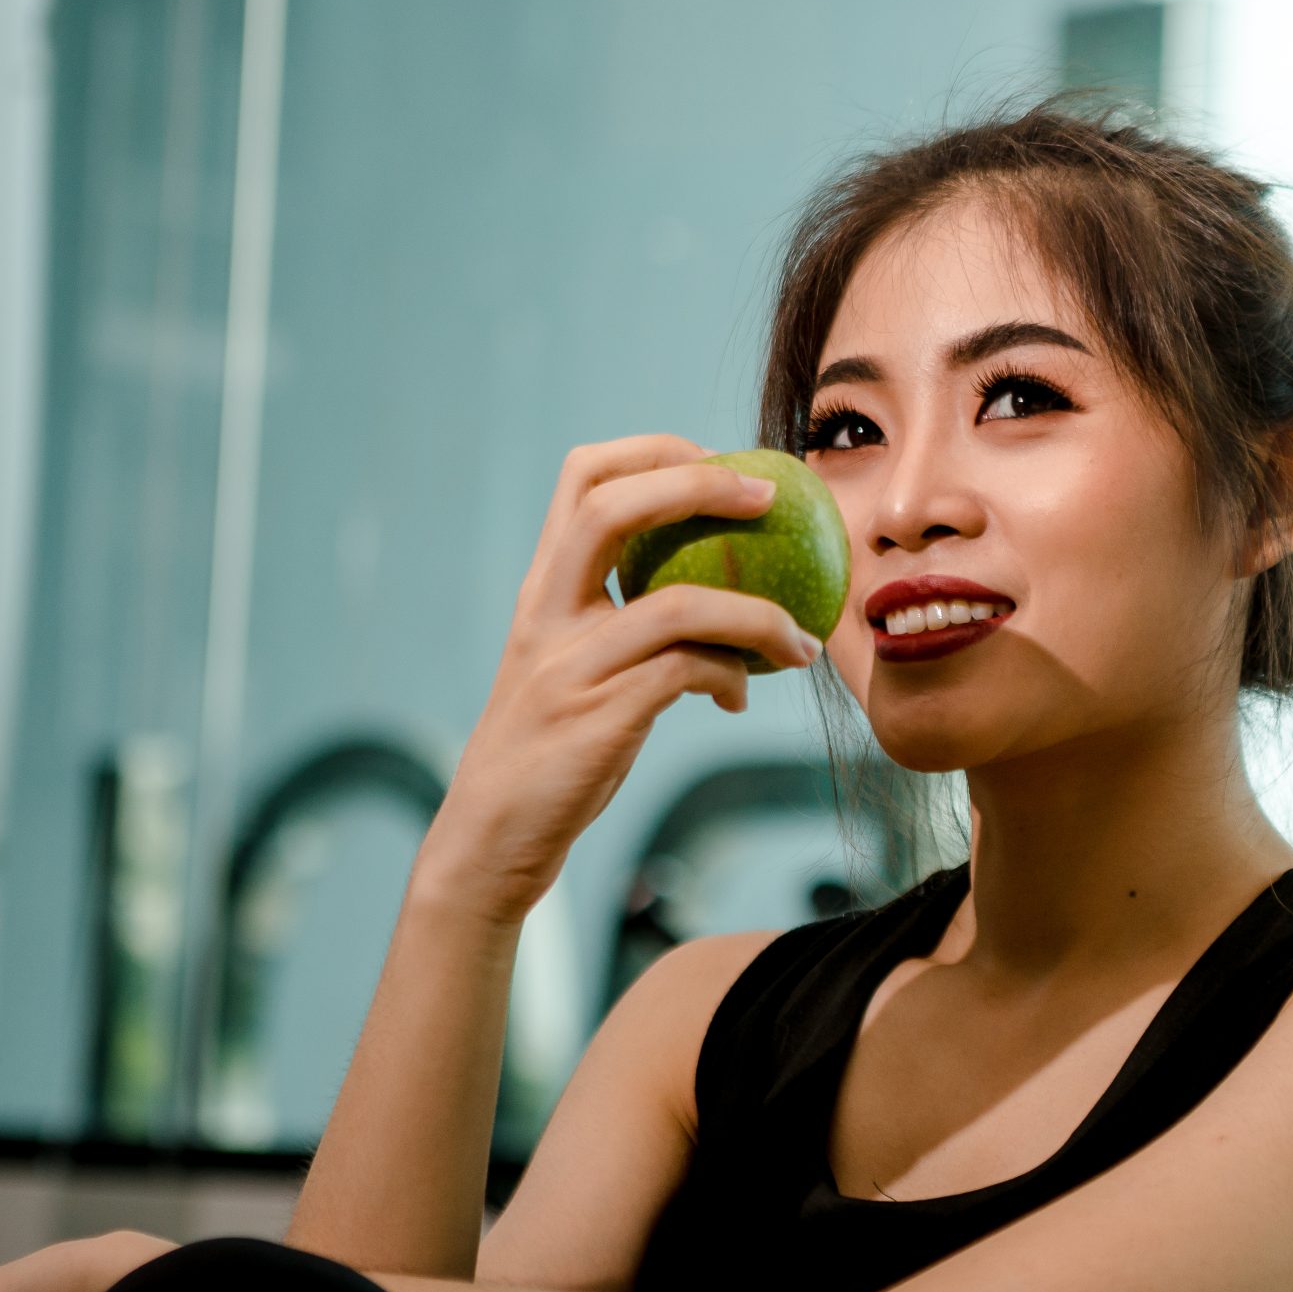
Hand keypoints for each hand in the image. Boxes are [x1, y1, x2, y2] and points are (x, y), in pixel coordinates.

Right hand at [410, 435, 825, 925]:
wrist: (491, 840)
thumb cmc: (553, 753)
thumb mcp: (577, 670)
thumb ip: (630, 627)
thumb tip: (731, 607)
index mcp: (543, 590)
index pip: (582, 478)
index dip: (653, 451)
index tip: (719, 463)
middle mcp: (547, 615)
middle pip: (611, 509)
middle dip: (697, 485)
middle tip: (770, 497)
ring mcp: (569, 666)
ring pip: (677, 606)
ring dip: (758, 615)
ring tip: (802, 640)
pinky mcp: (597, 719)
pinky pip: (687, 674)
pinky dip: (730, 676)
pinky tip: (739, 698)